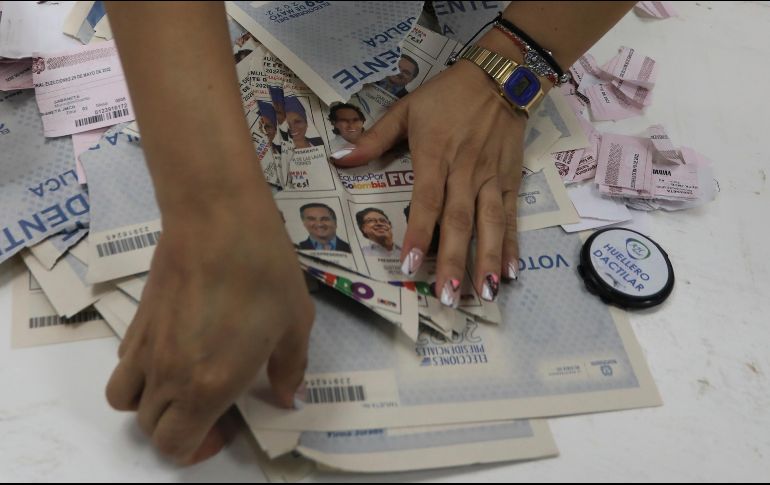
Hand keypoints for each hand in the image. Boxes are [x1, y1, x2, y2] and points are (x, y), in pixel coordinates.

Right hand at [105, 197, 313, 464]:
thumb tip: (287, 396)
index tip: (224, 430)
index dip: (198, 450)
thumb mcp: (294, 324)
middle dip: (180, 430)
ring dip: (152, 406)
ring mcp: (145, 348)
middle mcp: (167, 375)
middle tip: (213, 409)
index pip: (177, 445)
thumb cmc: (265, 273)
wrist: (218, 220)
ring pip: (126, 401)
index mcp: (208, 386)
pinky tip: (176, 348)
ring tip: (184, 385)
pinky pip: (124, 365)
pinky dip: (141, 373)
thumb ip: (289, 369)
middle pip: (151, 428)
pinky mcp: (136, 321)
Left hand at [334, 59, 525, 304]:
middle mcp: (464, 173)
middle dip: (455, 261)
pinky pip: (511, 216)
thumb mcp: (406, 109)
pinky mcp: (510, 181)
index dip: (419, 234)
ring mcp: (490, 179)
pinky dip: (512, 244)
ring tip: (485, 294)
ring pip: (490, 225)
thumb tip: (339, 159)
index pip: (426, 201)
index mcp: (435, 156)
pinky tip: (511, 272)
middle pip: (459, 222)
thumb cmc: (447, 95)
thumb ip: (373, 139)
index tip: (412, 265)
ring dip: (487, 260)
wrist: (500, 77)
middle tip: (449, 297)